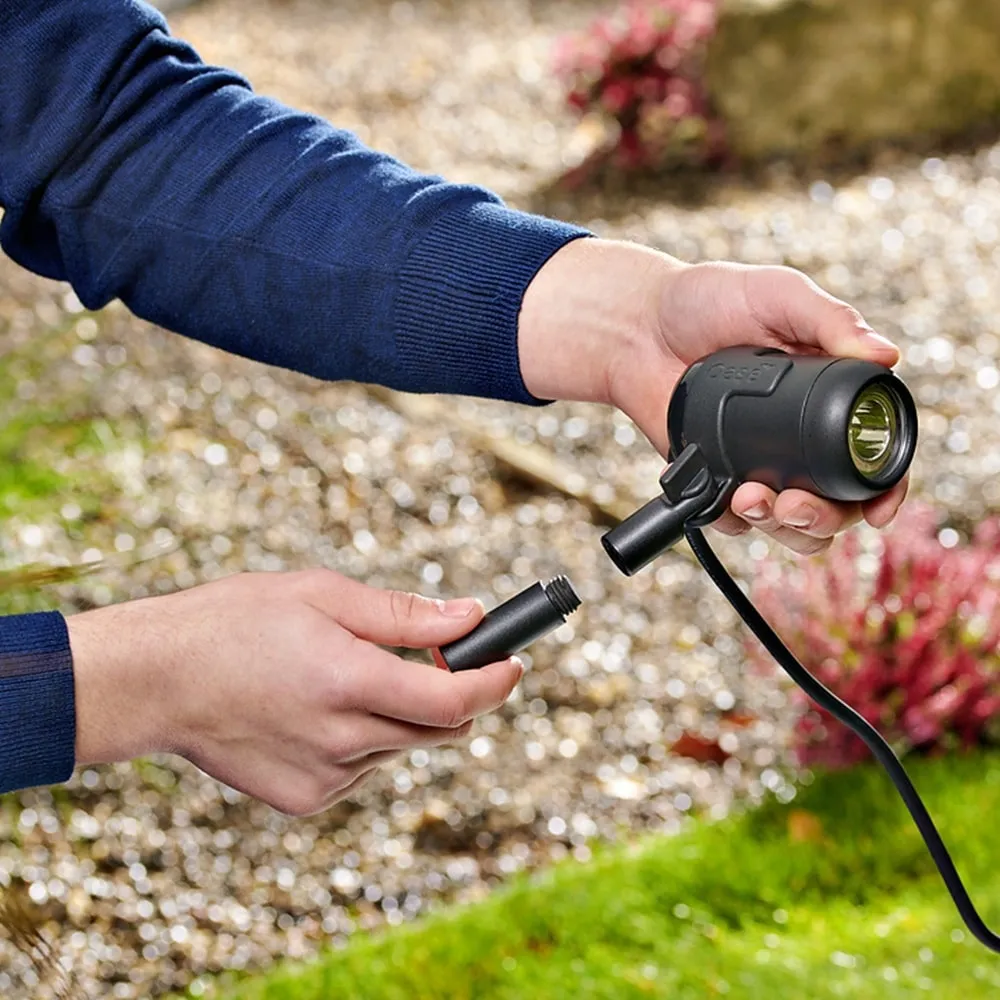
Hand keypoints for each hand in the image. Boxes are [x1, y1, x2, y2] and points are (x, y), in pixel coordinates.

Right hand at [67, 570, 521, 815]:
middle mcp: (343, 738)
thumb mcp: (323, 596)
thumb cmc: (235, 622)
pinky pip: (364, 767)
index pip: (455, 700)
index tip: (514, 664)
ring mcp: (326, 777)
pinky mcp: (307, 799)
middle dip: (456, 696)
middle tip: (438, 659)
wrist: (158, 680)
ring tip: (350, 675)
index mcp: (350, 681)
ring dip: (402, 714)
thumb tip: (471, 617)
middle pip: (441, 730)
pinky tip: (320, 709)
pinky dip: (365, 739)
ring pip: (402, 746)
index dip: (496, 682)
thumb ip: (404, 614)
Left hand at [519, 238, 907, 554]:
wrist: (637, 326)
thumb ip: (830, 321)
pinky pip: (733, 521)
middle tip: (790, 502)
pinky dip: (730, 521)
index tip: (876, 511)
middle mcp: (802, 439)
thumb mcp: (777, 295)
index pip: (875, 455)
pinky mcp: (716, 477)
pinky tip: (721, 496)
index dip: (885, 490)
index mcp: (831, 397)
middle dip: (822, 518)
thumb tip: (886, 357)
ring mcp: (760, 462)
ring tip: (749, 499)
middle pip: (837, 505)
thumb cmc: (709, 300)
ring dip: (780, 528)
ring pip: (790, 526)